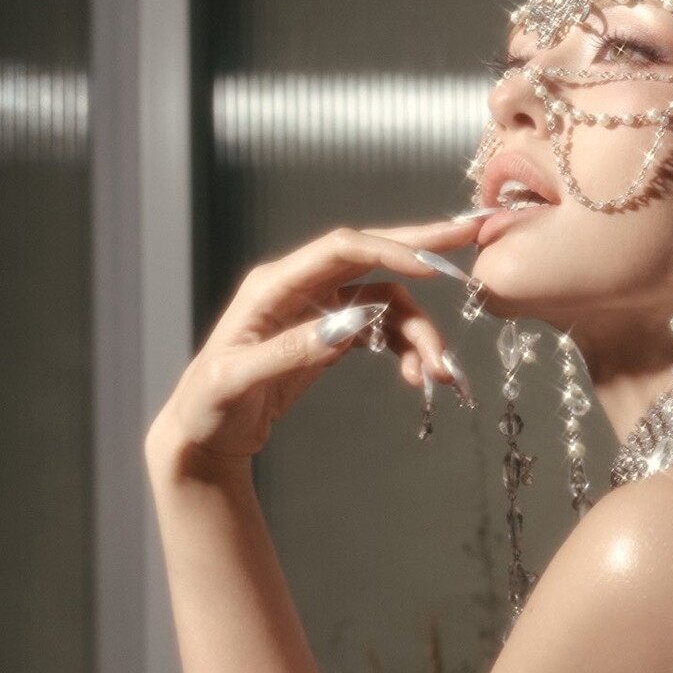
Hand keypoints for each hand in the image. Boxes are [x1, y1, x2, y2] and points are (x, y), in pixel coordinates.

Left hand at [145, 214, 484, 468]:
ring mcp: (319, 311)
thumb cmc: (209, 405)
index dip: (387, 252)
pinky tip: (417, 378)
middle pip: (369, 257)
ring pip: (385, 304)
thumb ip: (290, 351)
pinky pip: (381, 332)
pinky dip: (405, 349)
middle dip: (419, 249)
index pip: (340, 250)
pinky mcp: (330, 336)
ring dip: (418, 332)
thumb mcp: (238, 380)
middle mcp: (300, 289)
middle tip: (467, 238)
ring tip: (439, 373)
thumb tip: (348, 326)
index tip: (430, 268)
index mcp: (272, 286)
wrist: (206, 434)